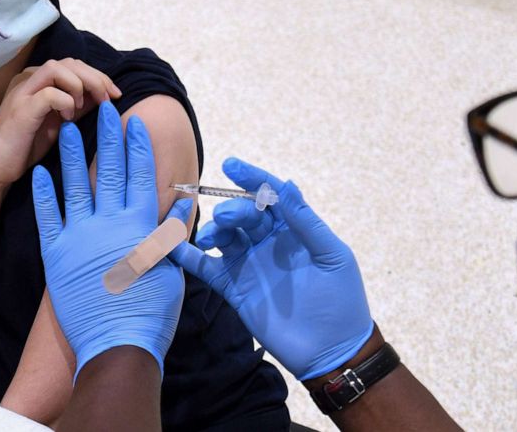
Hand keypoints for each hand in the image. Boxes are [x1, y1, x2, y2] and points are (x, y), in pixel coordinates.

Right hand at [0, 58, 120, 187]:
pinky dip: (66, 103)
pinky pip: (50, 93)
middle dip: (95, 78)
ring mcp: (21, 92)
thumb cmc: (28, 146)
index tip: (115, 94)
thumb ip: (78, 104)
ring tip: (85, 106)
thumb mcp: (60, 120)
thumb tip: (104, 94)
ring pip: (57, 68)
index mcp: (36, 80)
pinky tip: (68, 119)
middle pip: (69, 62)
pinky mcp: (21, 108)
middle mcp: (27, 79)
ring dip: (80, 85)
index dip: (98, 76)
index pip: (73, 65)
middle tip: (110, 98)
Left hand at [32, 102, 185, 376]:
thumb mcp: (171, 270)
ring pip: (76, 186)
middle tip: (104, 109)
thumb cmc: (152, 312)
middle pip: (110, 171)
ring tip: (69, 129)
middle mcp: (111, 223)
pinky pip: (48, 218)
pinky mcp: (57, 255)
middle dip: (108, 137)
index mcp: (140, 225)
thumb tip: (177, 205)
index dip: (138, 147)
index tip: (135, 122)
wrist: (118, 344)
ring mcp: (81, 237)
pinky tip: (40, 172)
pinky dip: (44, 194)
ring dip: (73, 155)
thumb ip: (170, 234)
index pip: (140, 175)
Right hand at [167, 158, 372, 380]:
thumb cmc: (342, 300)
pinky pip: (208, 268)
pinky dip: (190, 257)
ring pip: (225, 236)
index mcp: (294, 230)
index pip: (269, 196)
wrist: (333, 351)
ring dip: (214, 229)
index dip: (252, 178)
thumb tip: (287, 185)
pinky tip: (174, 247)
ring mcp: (250, 265)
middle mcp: (268, 243)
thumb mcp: (331, 256)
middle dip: (233, 209)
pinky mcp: (235, 289)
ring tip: (211, 236)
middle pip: (244, 214)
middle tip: (227, 217)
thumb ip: (306, 222)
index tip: (231, 165)